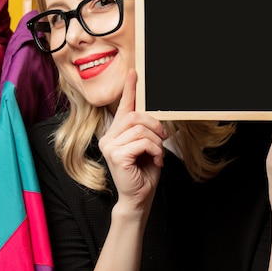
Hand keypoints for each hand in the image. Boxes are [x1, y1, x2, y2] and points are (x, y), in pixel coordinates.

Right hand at [98, 69, 167, 215]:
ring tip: (158, 154)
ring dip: (156, 142)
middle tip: (163, 137)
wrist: (138, 197)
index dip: (129, 89)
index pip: (122, 107)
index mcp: (115, 133)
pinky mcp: (115, 155)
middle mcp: (108, 137)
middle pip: (135, 116)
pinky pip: (142, 142)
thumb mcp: (147, 147)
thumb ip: (145, 130)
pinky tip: (155, 160)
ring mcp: (109, 146)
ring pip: (140, 129)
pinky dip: (154, 150)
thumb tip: (153, 116)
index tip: (134, 73)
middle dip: (154, 125)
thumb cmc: (143, 173)